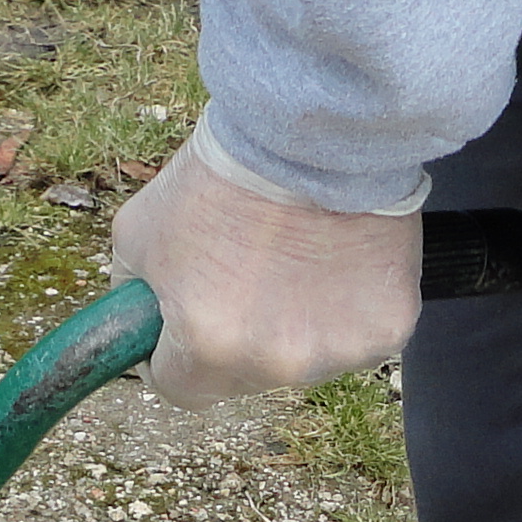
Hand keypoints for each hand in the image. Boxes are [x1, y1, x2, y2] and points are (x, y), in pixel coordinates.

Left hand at [108, 133, 422, 408]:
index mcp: (208, 347)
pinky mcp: (388, 329)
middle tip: (247, 268)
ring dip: (297, 323)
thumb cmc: (225, 174)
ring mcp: (338, 351)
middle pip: (245, 376)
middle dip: (237, 335)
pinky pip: (356, 335)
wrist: (316, 131)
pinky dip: (347, 306)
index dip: (176, 354)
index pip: (180, 389)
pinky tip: (339, 258)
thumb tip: (137, 324)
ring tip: (298, 257)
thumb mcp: (139, 232)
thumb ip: (134, 294)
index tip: (184, 324)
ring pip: (304, 358)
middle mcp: (275, 363)